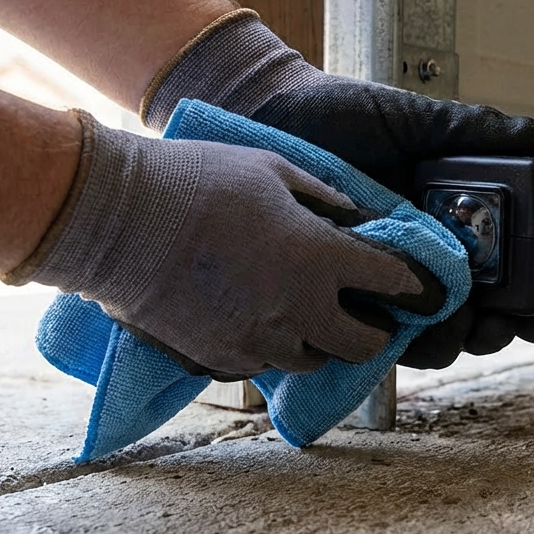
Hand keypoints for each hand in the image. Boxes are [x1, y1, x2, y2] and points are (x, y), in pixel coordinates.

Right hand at [4, 112, 443, 378]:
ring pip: (314, 359)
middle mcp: (298, 312)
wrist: (112, 220)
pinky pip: (265, 363)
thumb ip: (326, 199)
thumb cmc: (193, 180)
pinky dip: (273, 344)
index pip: (394, 283)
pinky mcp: (219, 360)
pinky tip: (257, 313)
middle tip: (367, 307)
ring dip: (321, 337)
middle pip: (364, 344)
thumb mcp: (273, 170)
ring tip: (306, 306)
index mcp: (320, 260)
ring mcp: (257, 343)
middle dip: (374, 327)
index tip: (421, 286)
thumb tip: (358, 219)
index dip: (415, 285)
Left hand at [140, 9, 533, 361]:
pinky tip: (394, 334)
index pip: (501, 277)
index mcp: (450, 226)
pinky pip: (361, 332)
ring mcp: (376, 280)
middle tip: (496, 325)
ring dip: (445, 344)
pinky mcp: (331, 292)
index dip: (528, 304)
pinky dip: (382, 343)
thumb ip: (473, 131)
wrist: (269, 116)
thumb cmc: (342, 115)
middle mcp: (419, 261)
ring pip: (423, 336)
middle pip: (472, 318)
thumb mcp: (413, 120)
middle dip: (493, 333)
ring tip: (451, 331)